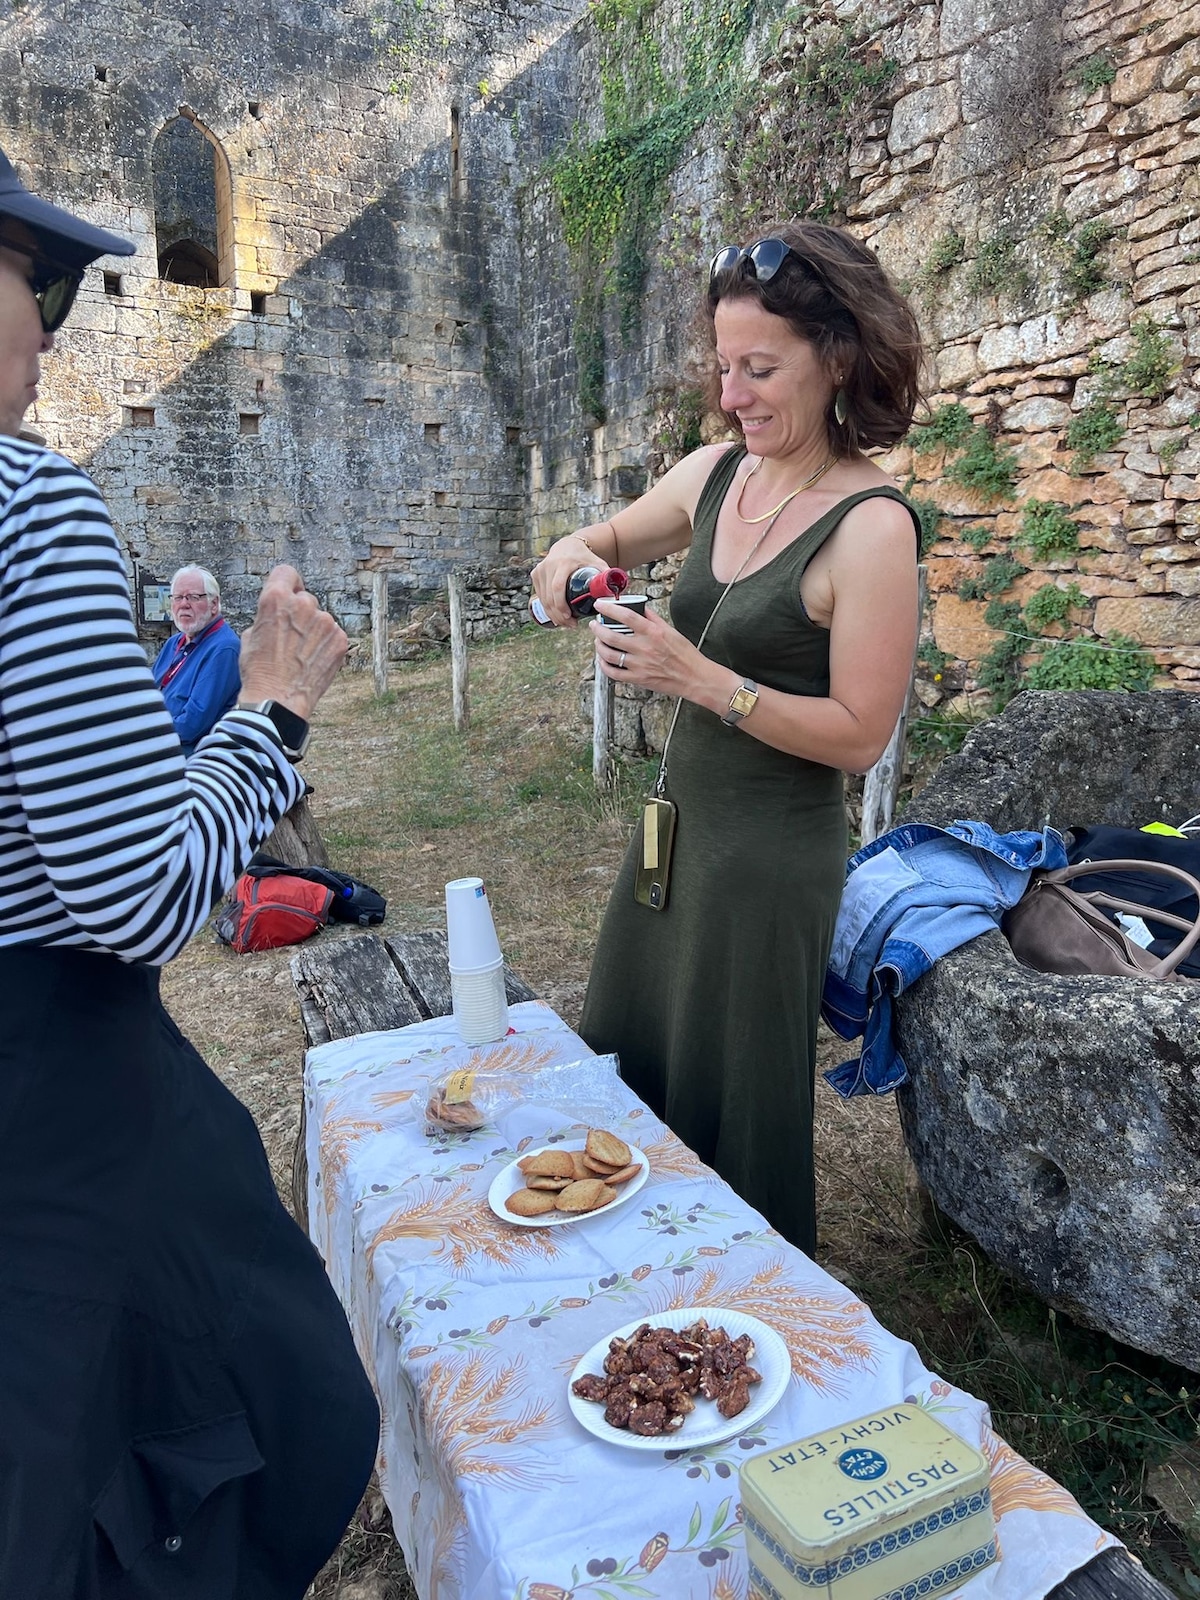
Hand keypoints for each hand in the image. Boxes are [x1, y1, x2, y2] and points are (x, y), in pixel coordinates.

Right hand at [237, 565, 347, 721]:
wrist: (278, 699)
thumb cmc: (258, 670)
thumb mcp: (250, 634)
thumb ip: (268, 616)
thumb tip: (278, 614)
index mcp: (276, 599)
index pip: (286, 573)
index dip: (286, 583)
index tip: (288, 594)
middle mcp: (304, 605)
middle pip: (304, 598)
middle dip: (299, 613)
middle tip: (291, 637)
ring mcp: (326, 622)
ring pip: (320, 618)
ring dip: (313, 630)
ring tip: (300, 654)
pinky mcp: (340, 640)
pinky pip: (333, 635)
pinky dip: (325, 645)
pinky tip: (313, 661)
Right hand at [530, 534, 608, 626]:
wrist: (567, 546)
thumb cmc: (585, 557)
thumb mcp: (597, 563)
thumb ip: (607, 576)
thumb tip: (617, 594)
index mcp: (564, 563)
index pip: (557, 586)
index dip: (560, 603)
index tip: (568, 616)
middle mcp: (549, 565)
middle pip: (549, 596)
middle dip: (558, 614)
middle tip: (570, 625)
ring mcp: (540, 570)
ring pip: (543, 598)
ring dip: (552, 614)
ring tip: (565, 623)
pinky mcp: (535, 574)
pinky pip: (540, 596)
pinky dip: (547, 608)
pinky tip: (555, 616)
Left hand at [590, 600, 714, 701]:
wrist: (694, 677)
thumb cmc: (685, 654)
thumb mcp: (671, 631)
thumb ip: (653, 619)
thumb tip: (640, 608)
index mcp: (653, 633)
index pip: (626, 616)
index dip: (609, 609)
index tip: (600, 606)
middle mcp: (644, 648)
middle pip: (612, 636)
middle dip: (597, 629)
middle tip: (594, 625)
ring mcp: (640, 665)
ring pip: (609, 654)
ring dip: (599, 646)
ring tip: (597, 641)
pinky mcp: (638, 679)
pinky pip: (614, 673)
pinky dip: (604, 665)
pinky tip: (603, 660)